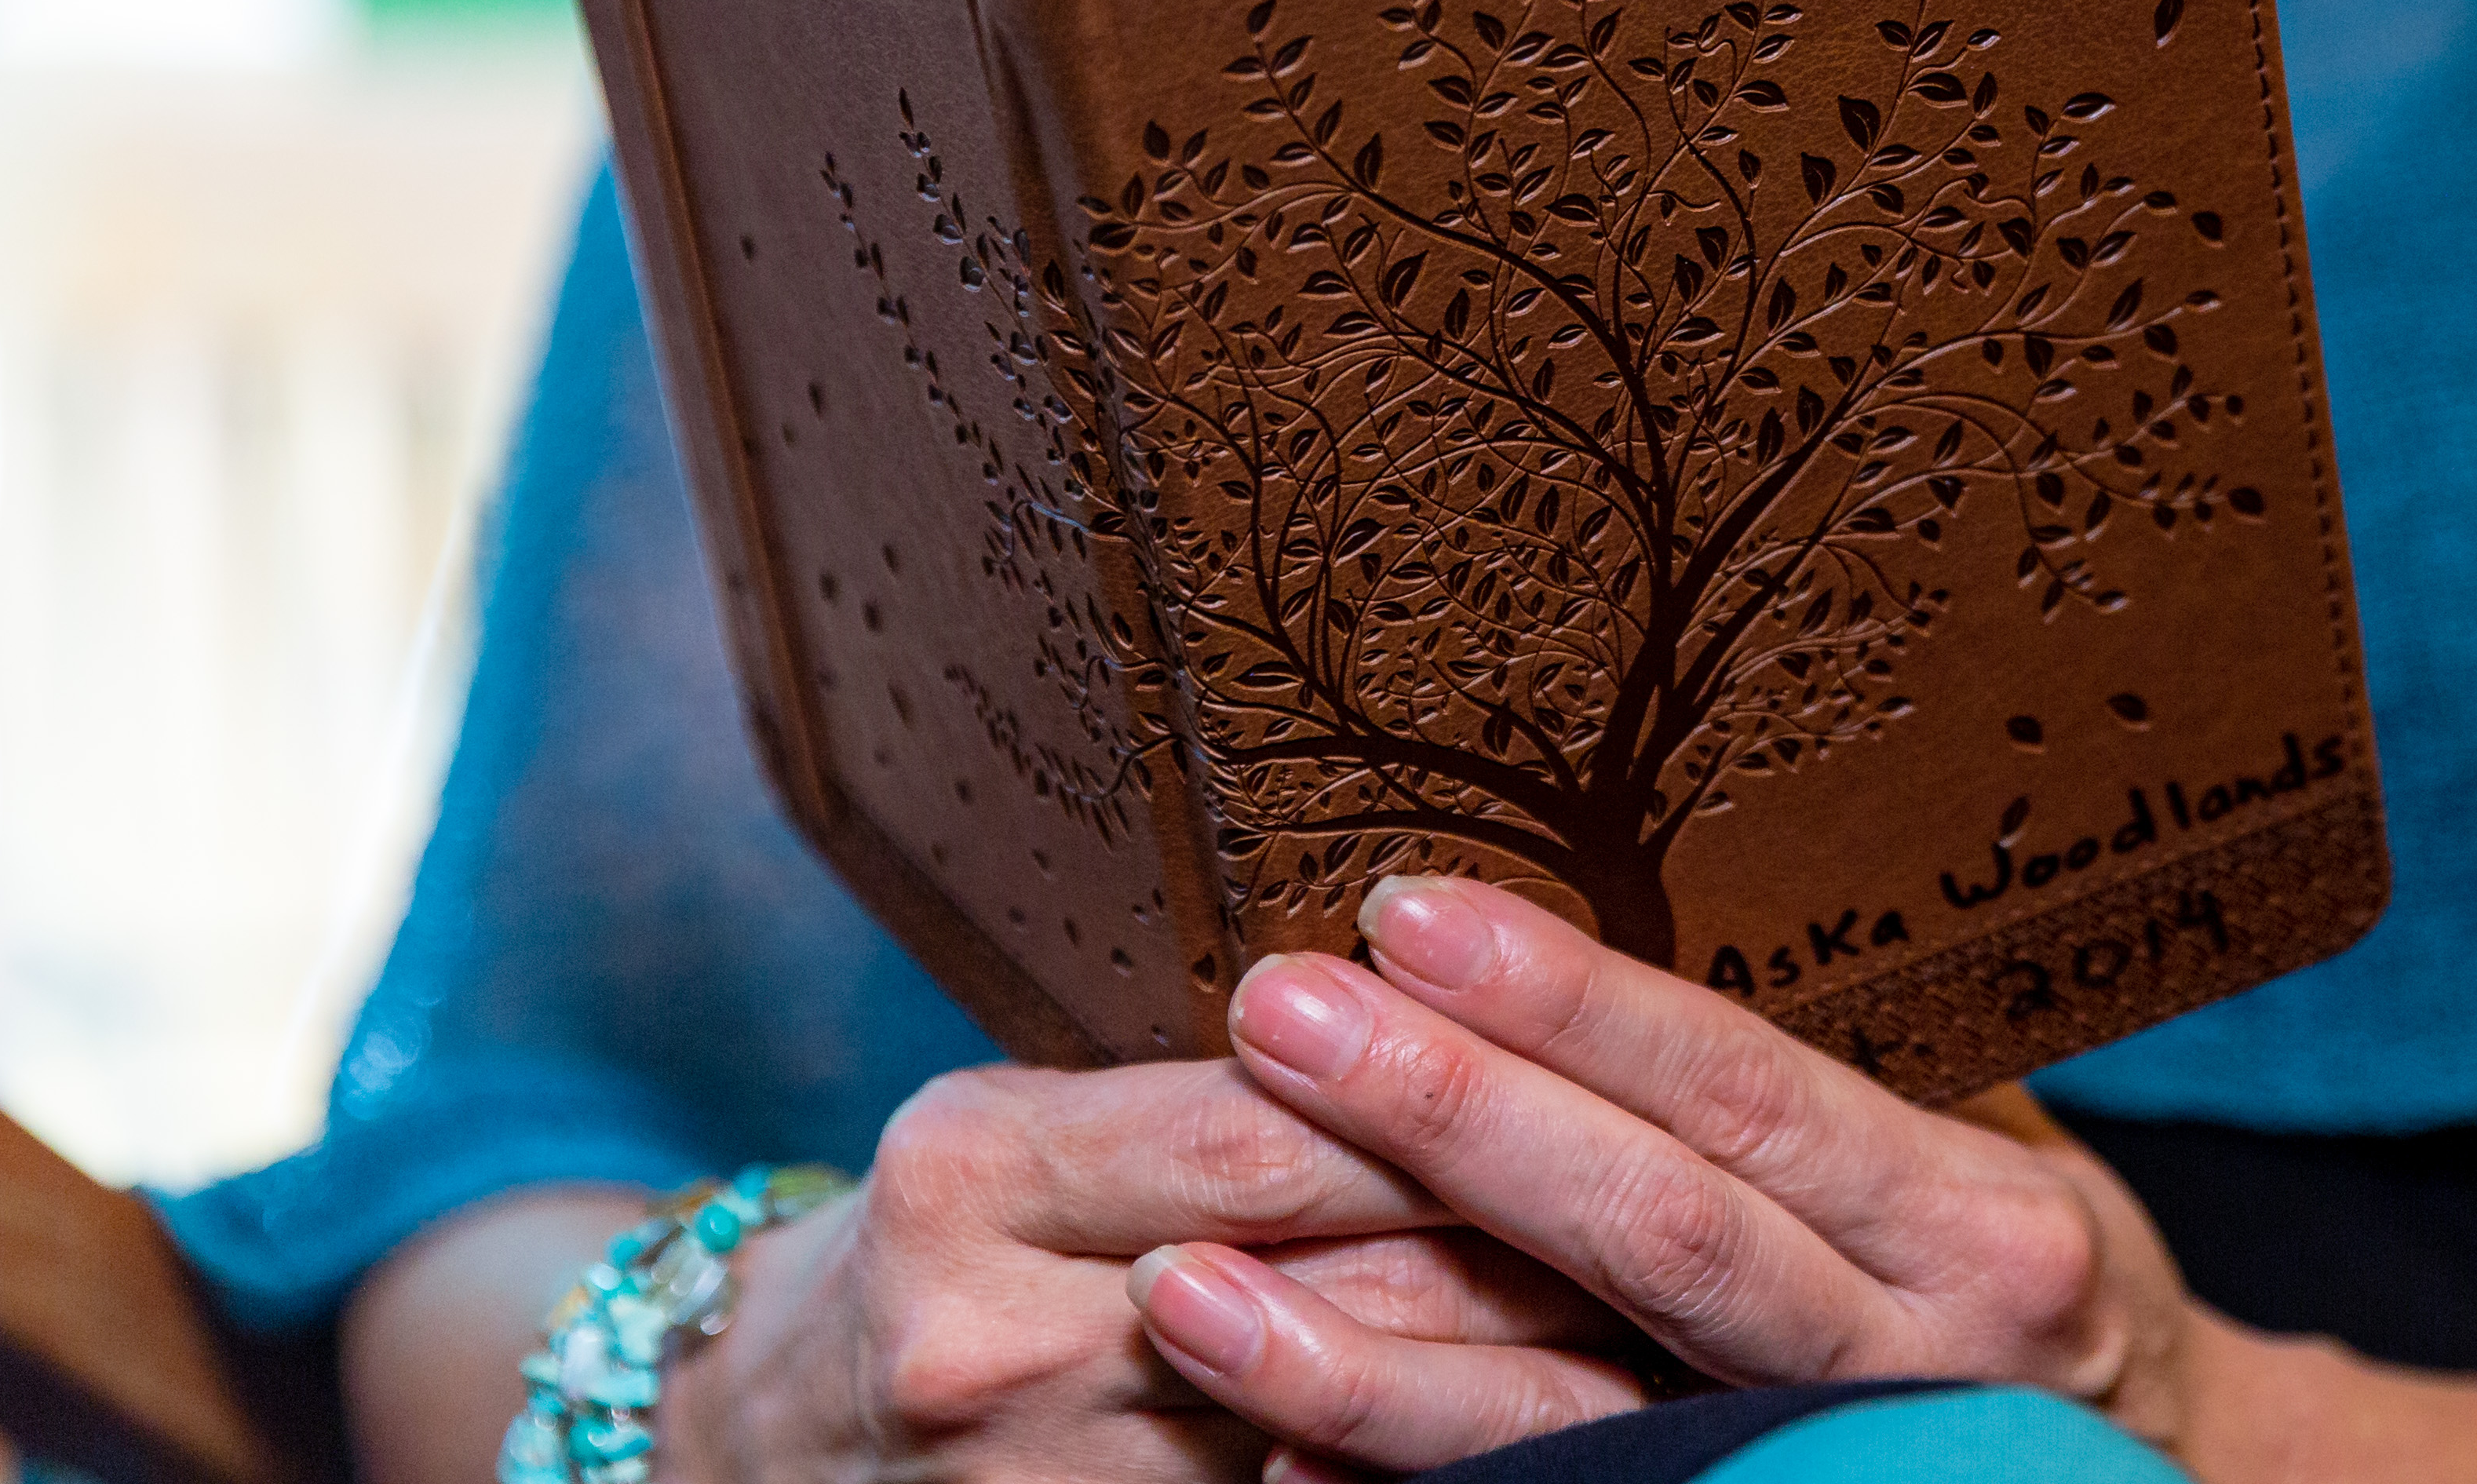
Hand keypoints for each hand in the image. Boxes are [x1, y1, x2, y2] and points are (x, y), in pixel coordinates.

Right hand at [653, 1058, 1650, 1483]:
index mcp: (976, 1168)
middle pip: (1317, 1283)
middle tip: (1707, 1204)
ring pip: (1332, 1428)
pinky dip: (1424, 1472)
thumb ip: (1206, 1095)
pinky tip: (1548, 1435)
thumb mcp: (1027, 1114)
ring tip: (1670, 1319)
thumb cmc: (945, 1237)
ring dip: (1514, 1374)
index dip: (1441, 1096)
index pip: (1260, 1133)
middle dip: (1517, 1246)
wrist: (769, 1435)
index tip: (1600, 1070)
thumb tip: (1455, 1036)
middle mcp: (996, 1336)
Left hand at [1137, 877, 2211, 1474]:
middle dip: (1447, 1120)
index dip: (1570, 1005)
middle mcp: (1914, 1362)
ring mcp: (1820, 1475)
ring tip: (1187, 1280)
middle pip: (1648, 1239)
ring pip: (1576, 1423)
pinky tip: (1273, 1446)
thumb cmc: (2018, 1279)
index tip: (1406, 911)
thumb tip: (1600, 902)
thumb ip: (1809, 1075)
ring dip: (1365, 1355)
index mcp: (1977, 1226)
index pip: (1742, 1093)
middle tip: (1277, 1015)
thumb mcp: (1980, 1148)